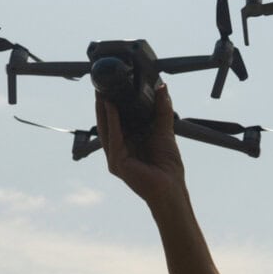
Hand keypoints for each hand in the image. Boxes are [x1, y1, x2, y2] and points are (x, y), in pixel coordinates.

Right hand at [98, 85, 187, 206]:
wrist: (171, 188)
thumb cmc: (167, 165)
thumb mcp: (164, 130)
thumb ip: (162, 109)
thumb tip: (162, 86)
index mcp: (126, 144)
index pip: (115, 121)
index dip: (111, 104)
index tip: (110, 86)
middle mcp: (117, 150)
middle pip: (106, 123)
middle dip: (102, 104)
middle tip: (100, 85)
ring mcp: (115, 158)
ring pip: (105, 128)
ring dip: (103, 110)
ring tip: (102, 92)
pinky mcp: (117, 162)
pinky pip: (113, 137)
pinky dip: (113, 120)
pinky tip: (111, 106)